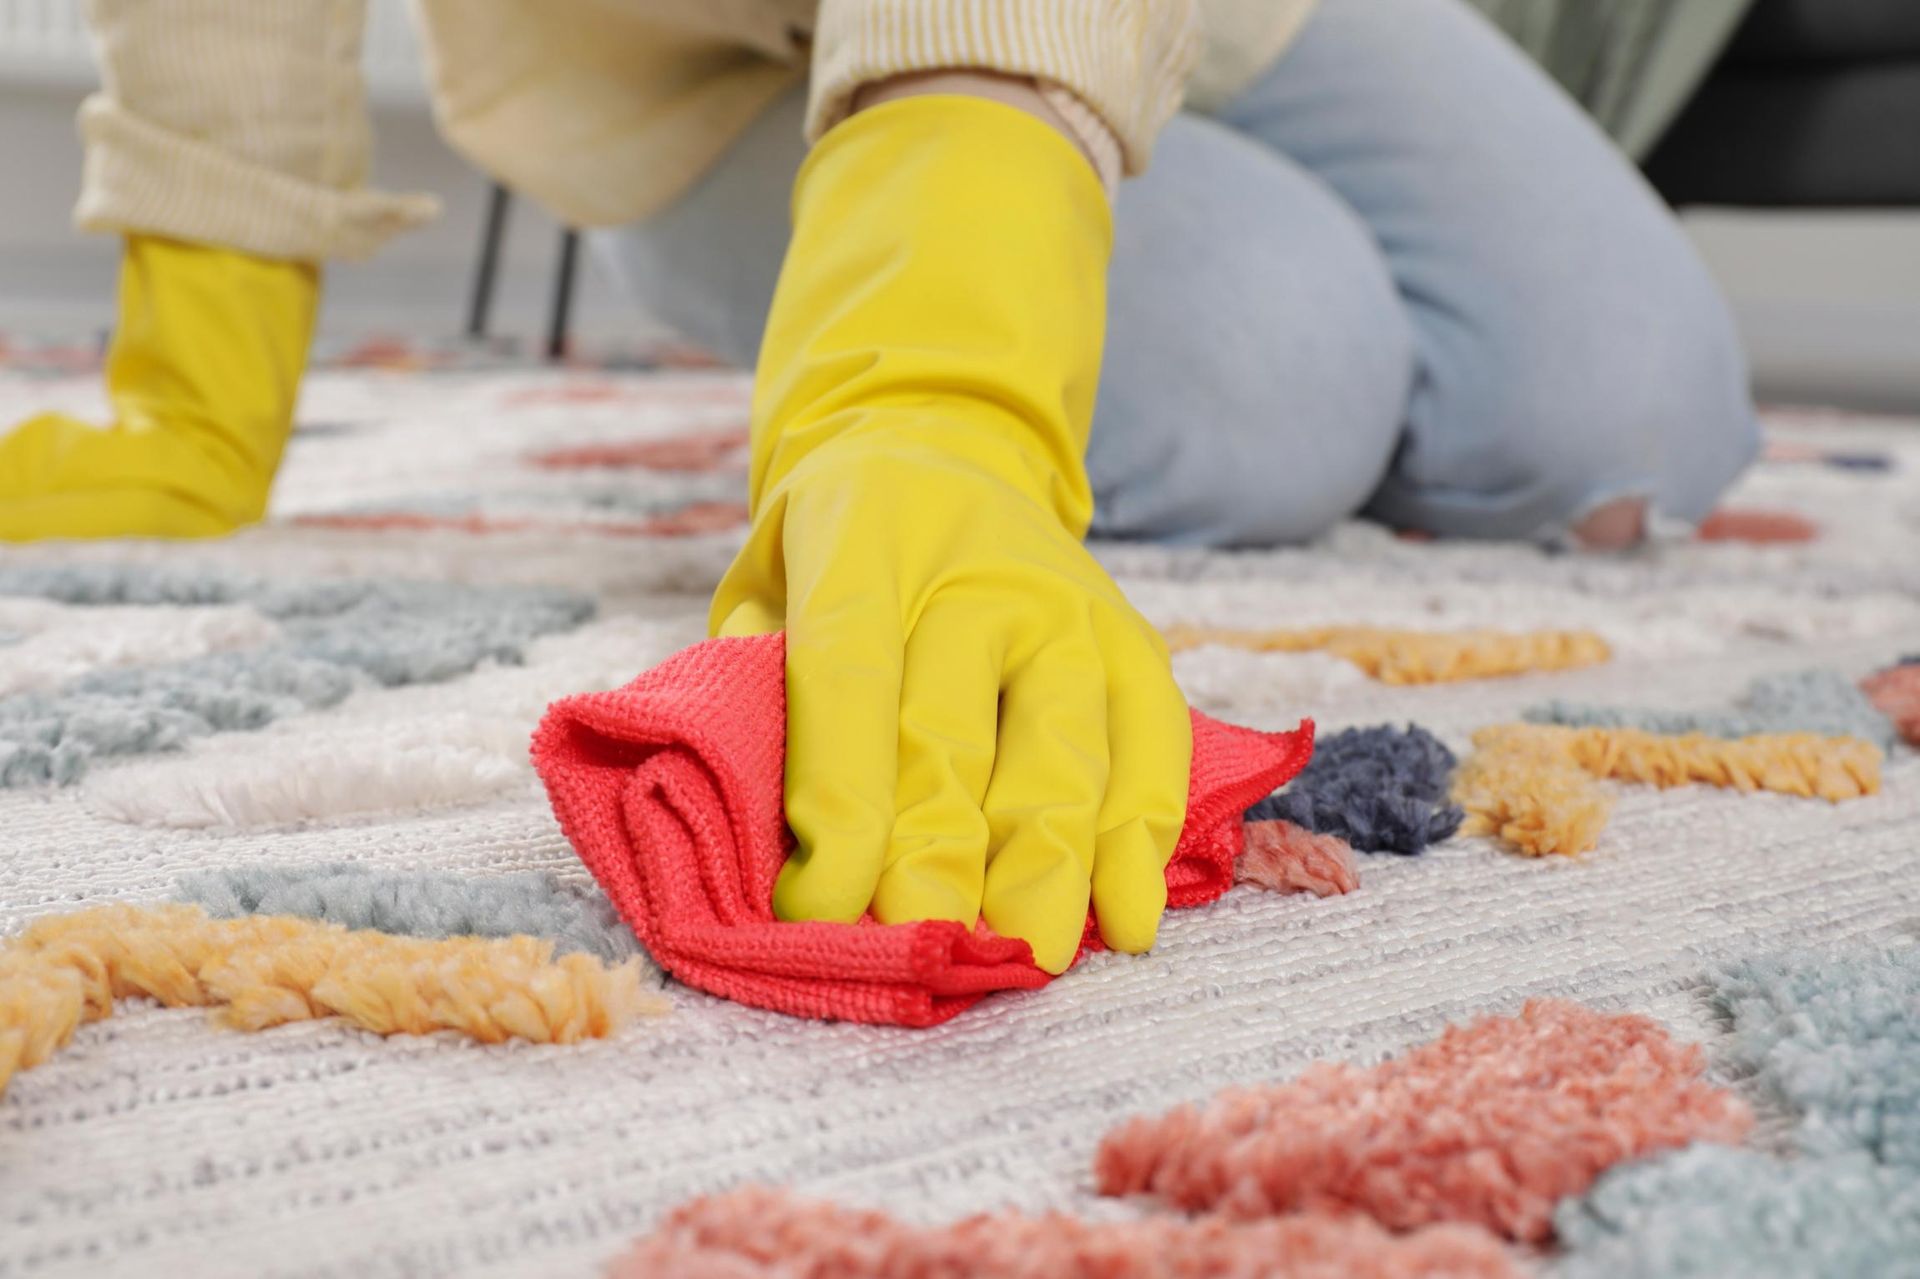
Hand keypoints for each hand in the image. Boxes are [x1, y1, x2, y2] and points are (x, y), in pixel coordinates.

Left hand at [710, 95, 1191, 973]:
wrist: (945, 448)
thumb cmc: (836, 551)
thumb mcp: (768, 582)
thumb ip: (755, 683)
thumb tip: (763, 833)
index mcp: (862, 542)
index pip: (848, 680)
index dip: (839, 802)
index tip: (824, 907)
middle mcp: (974, 569)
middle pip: (953, 730)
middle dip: (939, 853)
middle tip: (927, 947)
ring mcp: (1066, 602)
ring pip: (1062, 745)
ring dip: (1048, 861)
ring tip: (1032, 954)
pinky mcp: (1131, 637)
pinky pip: (1151, 740)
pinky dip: (1143, 832)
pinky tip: (1128, 914)